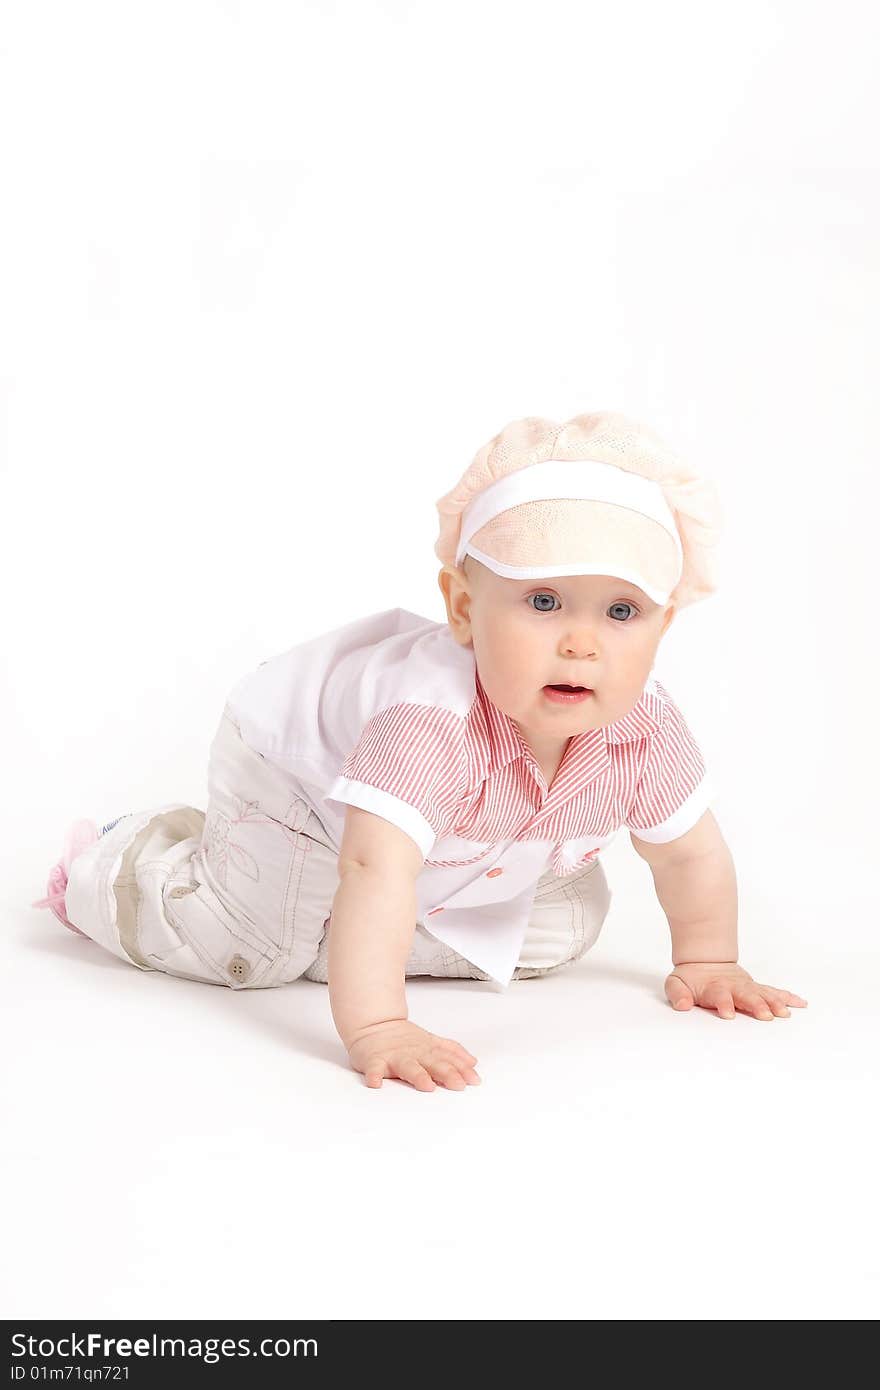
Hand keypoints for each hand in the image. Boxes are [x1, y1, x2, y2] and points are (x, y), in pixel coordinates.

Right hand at [346, 1019, 481, 1090]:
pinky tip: (376, 1083)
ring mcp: (394, 1056)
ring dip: (418, 1075)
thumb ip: (452, 1052)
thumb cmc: (403, 1039)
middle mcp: (414, 1053)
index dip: (462, 1069)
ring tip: (426, 1085)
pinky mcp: (374, 1060)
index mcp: (428, 1049)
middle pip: (433, 1063)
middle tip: (458, 1085)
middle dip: (446, 1073)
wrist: (373, 1026)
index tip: (474, 1080)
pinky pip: (374, 1069)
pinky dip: (374, 1076)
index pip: (449, 1059)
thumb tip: (473, 1062)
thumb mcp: (431, 1042)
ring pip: (408, 1066)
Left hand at [665, 961, 807, 1020]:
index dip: (723, 1003)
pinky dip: (787, 997)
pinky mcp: (756, 988)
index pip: (719, 996)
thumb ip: (677, 994)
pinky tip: (801, 1003)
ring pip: (763, 994)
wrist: (705, 961)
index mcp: (714, 988)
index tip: (728, 1014)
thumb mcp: (676, 983)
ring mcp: (747, 987)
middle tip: (765, 1015)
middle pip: (746, 995)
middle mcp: (734, 987)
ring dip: (774, 1003)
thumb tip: (682, 1005)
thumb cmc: (691, 977)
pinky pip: (774, 992)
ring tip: (785, 1013)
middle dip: (755, 1005)